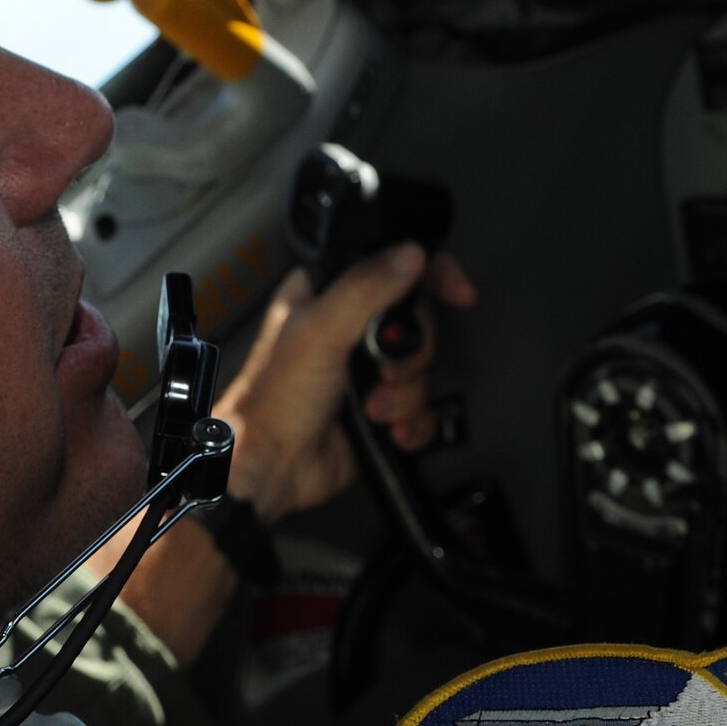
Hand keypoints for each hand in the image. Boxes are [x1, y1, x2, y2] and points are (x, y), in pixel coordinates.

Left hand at [213, 242, 478, 523]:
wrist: (273, 469)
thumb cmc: (271, 403)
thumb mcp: (319, 332)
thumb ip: (364, 288)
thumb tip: (407, 256)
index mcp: (327, 296)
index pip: (389, 265)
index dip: (429, 273)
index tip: (455, 290)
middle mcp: (349, 330)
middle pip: (417, 322)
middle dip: (410, 353)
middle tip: (384, 368)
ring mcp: (365, 371)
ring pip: (422, 368)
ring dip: (405, 393)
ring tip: (373, 405)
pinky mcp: (380, 408)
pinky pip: (422, 408)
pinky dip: (413, 421)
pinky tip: (389, 427)